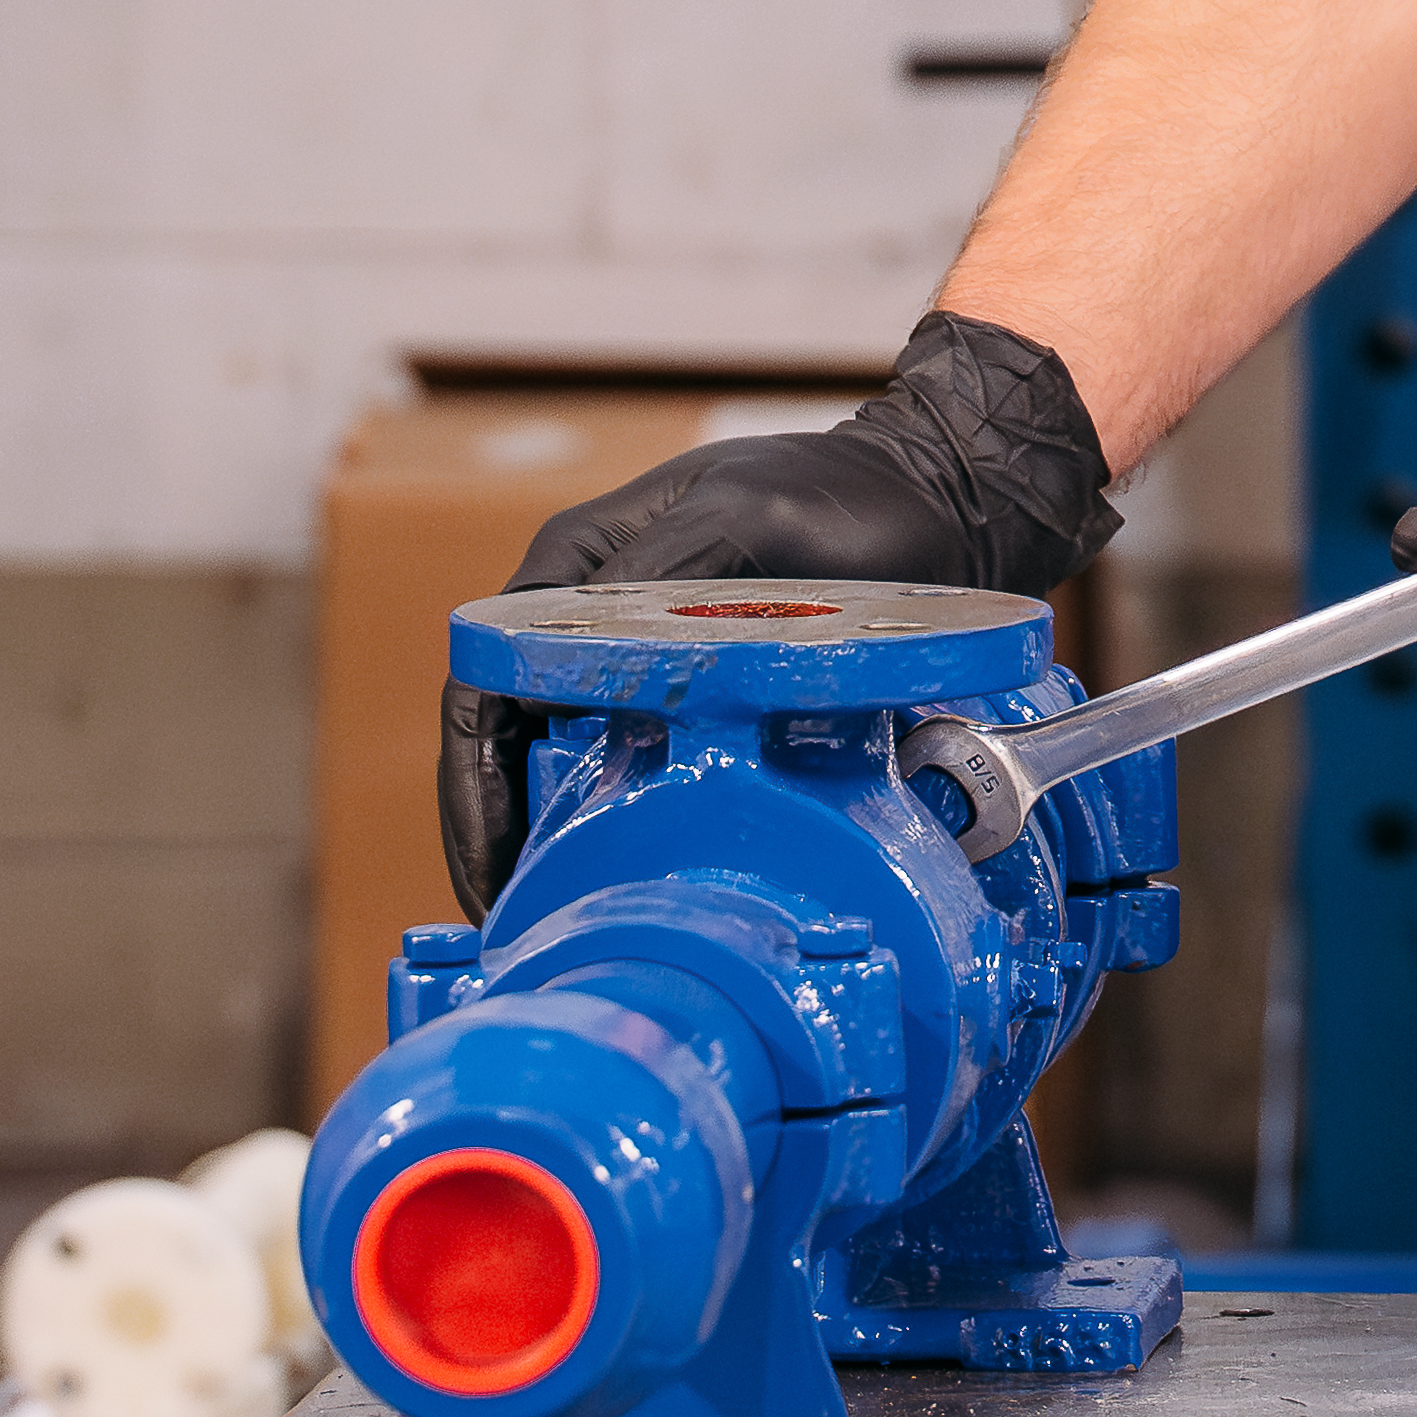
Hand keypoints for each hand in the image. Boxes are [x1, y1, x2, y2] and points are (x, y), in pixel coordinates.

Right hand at [439, 313, 1117, 909]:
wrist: (941, 495)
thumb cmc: (849, 495)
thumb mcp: (752, 517)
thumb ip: (661, 574)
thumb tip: (576, 664)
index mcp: (578, 562)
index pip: (485, 679)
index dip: (475, 783)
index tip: (497, 867)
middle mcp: (590, 610)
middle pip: (509, 735)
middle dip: (504, 831)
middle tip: (525, 921)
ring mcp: (639, 654)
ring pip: (562, 758)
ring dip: (556, 835)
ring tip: (566, 920)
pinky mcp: (694, 691)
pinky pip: (634, 762)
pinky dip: (621, 820)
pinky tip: (631, 878)